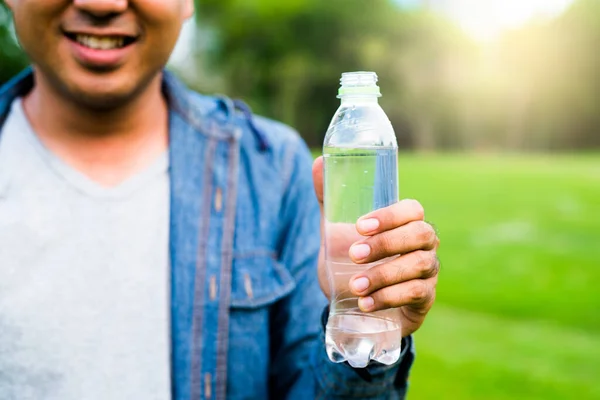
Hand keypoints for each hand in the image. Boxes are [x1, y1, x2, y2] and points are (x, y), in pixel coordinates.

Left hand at [312, 156, 438, 336]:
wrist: (354, 303)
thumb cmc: (351, 260)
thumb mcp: (336, 230)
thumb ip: (329, 198)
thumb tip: (318, 162)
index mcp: (405, 222)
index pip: (412, 209)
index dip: (390, 215)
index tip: (360, 226)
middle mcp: (424, 244)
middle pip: (421, 234)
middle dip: (386, 244)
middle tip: (354, 254)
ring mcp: (428, 271)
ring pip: (419, 265)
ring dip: (384, 275)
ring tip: (355, 286)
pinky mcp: (426, 298)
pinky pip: (417, 294)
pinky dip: (389, 298)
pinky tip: (365, 303)